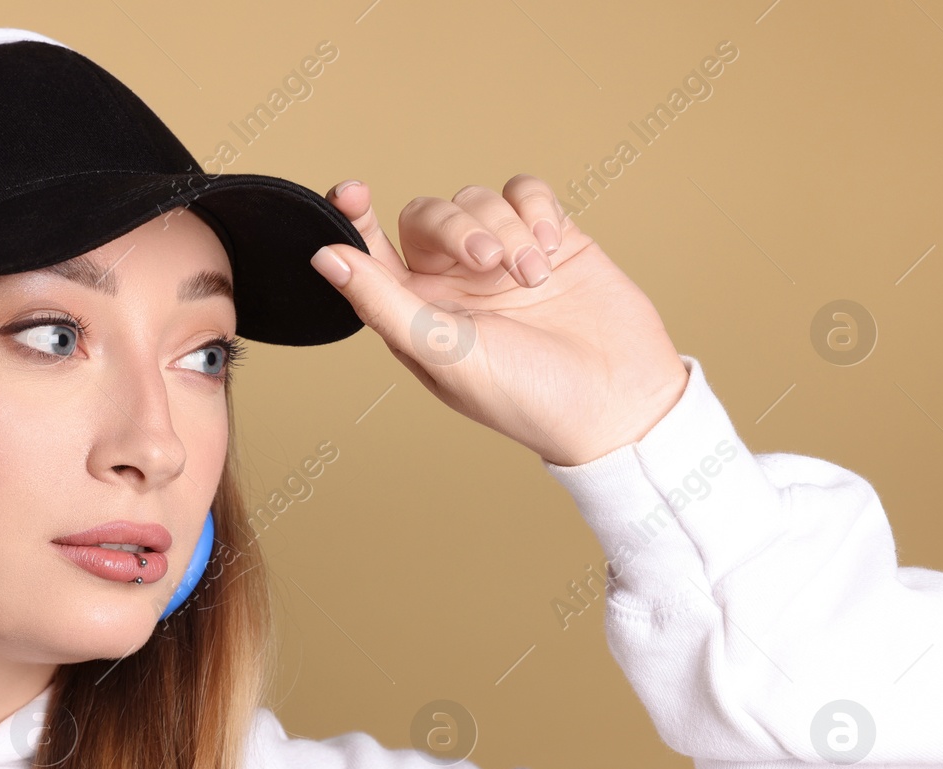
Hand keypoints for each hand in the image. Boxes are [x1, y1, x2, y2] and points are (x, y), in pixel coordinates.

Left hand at [309, 176, 688, 466]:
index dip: (353, 217)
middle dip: (458, 229)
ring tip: (535, 278)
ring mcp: (502, 259)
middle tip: (491, 265)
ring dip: (507, 230)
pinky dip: (535, 210)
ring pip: (479, 200)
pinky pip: (525, 192)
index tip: (352, 192)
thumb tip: (324, 256)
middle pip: (428, 216)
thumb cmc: (525, 396)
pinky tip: (553, 247)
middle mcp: (454, 283)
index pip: (369, 251)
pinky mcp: (550, 238)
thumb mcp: (441, 352)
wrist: (618, 402)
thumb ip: (381, 302)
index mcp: (416, 314)